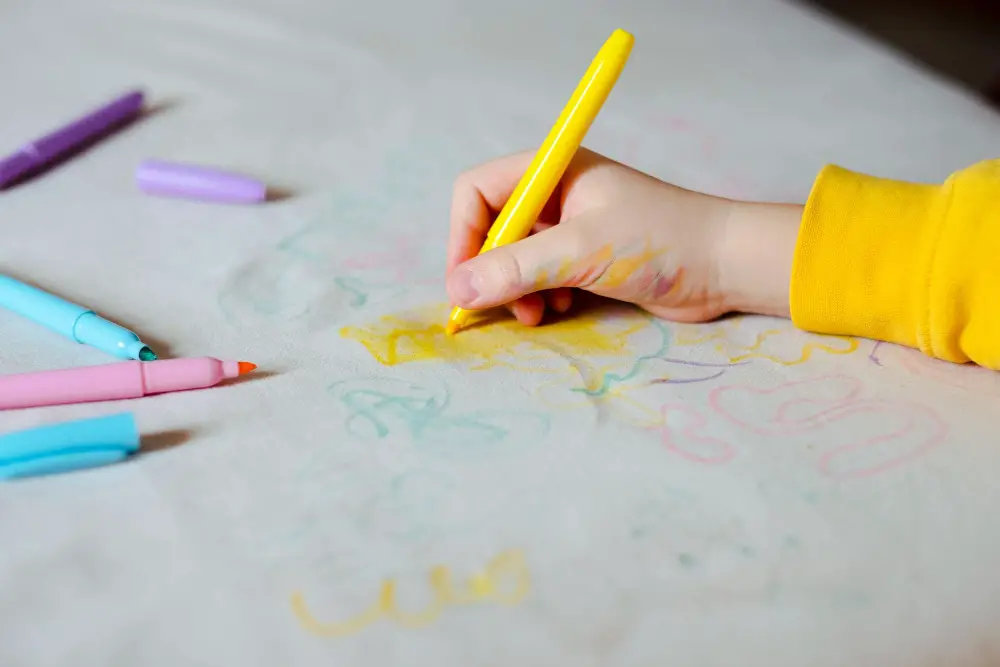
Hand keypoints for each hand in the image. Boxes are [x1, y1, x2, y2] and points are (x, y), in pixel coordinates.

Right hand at [446, 148, 800, 324]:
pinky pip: (541, 275)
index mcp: (553, 170)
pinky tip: (557, 309)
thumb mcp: (581, 251)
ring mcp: (572, 227)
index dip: (464, 234)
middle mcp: (556, 194)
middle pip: (493, 227)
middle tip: (499, 306)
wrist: (726, 266)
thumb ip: (517, 268)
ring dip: (516, 288)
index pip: (478, 191)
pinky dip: (539, 295)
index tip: (465, 279)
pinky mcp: (587, 258)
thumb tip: (458, 288)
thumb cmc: (660, 241)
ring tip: (535, 313)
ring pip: (515, 257)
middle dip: (492, 269)